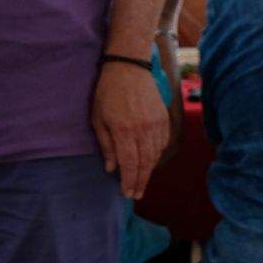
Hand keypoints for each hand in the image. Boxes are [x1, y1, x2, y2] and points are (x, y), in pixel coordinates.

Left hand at [91, 61, 168, 197]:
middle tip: (136, 194)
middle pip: (145, 163)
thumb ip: (106, 144)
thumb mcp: (98, 118)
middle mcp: (142, 130)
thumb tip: (111, 168)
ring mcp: (156, 124)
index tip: (128, 193)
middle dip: (141, 181)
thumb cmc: (108, 92)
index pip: (129, 164)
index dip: (129, 181)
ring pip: (155, 155)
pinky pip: (163, 143)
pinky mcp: (164, 118)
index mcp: (124, 131)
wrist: (129, 68)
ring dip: (149, 170)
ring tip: (143, 181)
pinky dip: (157, 154)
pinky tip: (151, 160)